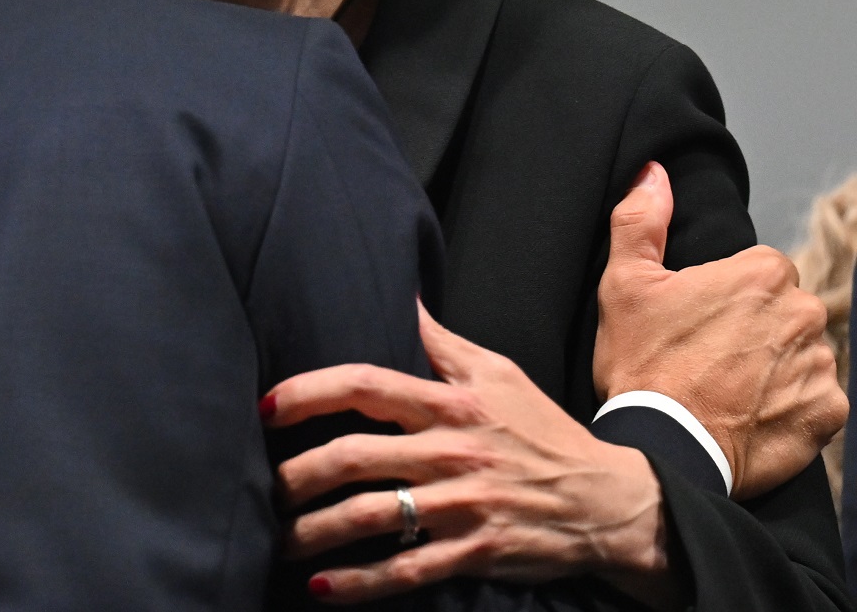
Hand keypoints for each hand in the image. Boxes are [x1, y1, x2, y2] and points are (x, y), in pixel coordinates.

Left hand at [265, 303, 676, 606]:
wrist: (611, 502)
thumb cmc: (543, 431)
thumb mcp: (498, 373)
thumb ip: (440, 341)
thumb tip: (403, 293)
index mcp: (450, 404)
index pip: (367, 385)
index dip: (309, 392)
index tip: (267, 406)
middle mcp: (450, 451)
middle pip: (355, 457)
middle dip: (297, 473)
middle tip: (263, 485)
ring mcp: (462, 505)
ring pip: (372, 517)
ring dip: (315, 531)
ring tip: (277, 539)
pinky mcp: (474, 552)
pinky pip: (406, 570)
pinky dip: (360, 583)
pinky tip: (322, 587)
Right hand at [595, 162, 847, 499]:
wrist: (664, 446)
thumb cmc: (642, 363)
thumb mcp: (624, 284)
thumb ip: (640, 221)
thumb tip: (653, 173)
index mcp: (761, 273)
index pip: (760, 269)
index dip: (727, 293)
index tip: (699, 319)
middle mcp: (803, 313)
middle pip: (786, 309)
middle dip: (756, 327)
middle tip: (710, 354)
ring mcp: (820, 365)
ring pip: (802, 353)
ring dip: (775, 366)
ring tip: (728, 387)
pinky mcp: (828, 412)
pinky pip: (816, 399)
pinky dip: (790, 406)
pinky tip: (750, 412)